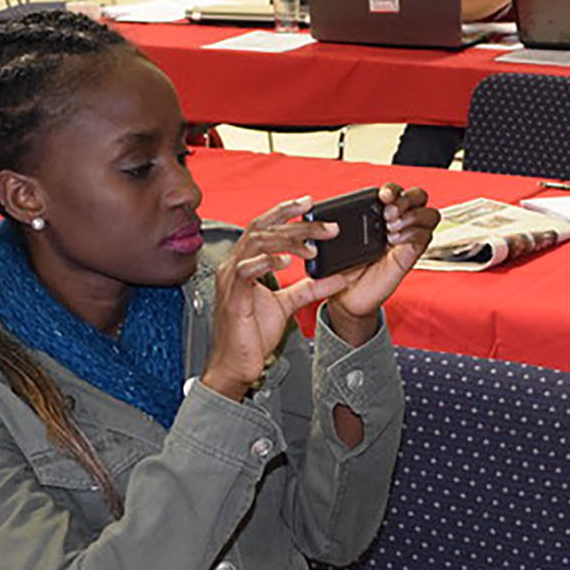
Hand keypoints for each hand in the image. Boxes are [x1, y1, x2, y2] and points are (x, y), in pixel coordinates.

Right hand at [201, 196, 354, 400]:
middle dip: (296, 223)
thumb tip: (339, 276)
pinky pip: (246, 271)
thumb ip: (310, 287)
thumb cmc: (251, 335)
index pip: (263, 227)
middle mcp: (234, 265)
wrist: (234, 366)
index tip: (310, 204)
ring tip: (313, 246)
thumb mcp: (287, 305)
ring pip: (256, 243)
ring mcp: (231, 280)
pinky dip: (267, 262)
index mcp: (244, 263)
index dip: (285, 212)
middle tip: (326, 227)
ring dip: (287, 240)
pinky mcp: (233, 298)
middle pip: (263, 229)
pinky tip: (287, 261)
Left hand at [321, 184, 437, 344]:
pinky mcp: (410, 255)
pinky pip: (426, 236)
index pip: (398, 190)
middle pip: (420, 196)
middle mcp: (397, 223)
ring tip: (390, 229)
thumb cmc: (342, 267)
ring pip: (430, 215)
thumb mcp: (337, 239)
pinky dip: (412, 234)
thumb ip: (338, 220)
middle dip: (407, 199)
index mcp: (379, 214)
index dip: (393, 189)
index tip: (382, 196)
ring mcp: (406, 238)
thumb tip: (327, 208)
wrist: (346, 296)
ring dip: (412, 217)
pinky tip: (394, 242)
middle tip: (388, 214)